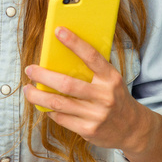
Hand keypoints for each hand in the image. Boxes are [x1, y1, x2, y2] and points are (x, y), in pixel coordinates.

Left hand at [23, 26, 140, 151]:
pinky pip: (61, 118)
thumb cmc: (115, 97)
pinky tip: (44, 105)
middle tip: (30, 69)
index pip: (92, 56)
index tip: (58, 31)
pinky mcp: (88, 130)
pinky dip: (50, 111)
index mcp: (111, 78)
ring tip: (28, 89)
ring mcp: (96, 115)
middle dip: (43, 75)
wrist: (132, 128)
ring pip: (58, 103)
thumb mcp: (111, 80)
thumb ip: (92, 70)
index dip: (74, 42)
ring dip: (38, 95)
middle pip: (66, 84)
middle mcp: (104, 96)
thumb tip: (61, 56)